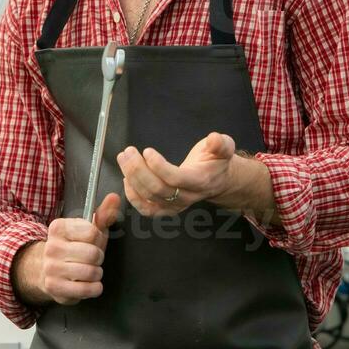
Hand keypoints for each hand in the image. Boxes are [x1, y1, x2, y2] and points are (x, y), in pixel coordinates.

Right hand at [13, 193, 122, 305]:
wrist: (47, 270)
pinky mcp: (55, 288)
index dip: (97, 239)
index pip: (91, 232)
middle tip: (90, 259)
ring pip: (92, 272)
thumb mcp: (88, 230)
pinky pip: (88, 289)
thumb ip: (103, 214)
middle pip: (93, 254)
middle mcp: (51, 247)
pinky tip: (87, 283)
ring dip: (96, 273)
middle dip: (98, 258)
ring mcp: (51, 269)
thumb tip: (115, 197)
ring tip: (88, 270)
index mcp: (58, 228)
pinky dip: (94, 288)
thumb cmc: (74, 248)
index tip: (90, 241)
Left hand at [116, 131, 272, 218]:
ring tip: (124, 158)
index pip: (176, 178)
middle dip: (138, 170)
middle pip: (158, 189)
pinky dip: (133, 197)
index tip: (147, 151)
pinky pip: (146, 209)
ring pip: (149, 198)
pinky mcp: (166, 209)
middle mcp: (187, 197)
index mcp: (200, 181)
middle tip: (128, 152)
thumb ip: (220, 143)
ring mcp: (175, 206)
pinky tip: (126, 180)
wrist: (218, 181)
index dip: (159, 166)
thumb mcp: (224, 148)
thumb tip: (214, 139)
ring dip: (132, 178)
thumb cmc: (216, 163)